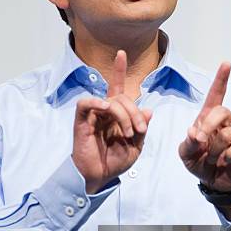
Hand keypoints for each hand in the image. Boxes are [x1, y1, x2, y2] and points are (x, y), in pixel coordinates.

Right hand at [72, 50, 151, 193]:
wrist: (99, 177)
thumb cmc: (114, 162)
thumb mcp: (135, 146)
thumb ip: (142, 128)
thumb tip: (148, 110)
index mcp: (116, 114)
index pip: (118, 87)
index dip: (119, 70)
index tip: (121, 53)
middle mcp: (104, 111)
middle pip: (122, 97)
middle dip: (135, 113)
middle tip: (138, 131)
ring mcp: (93, 115)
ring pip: (111, 101)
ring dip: (124, 115)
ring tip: (128, 133)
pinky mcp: (82, 121)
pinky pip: (87, 103)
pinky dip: (98, 103)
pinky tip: (106, 110)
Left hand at [178, 62, 230, 192]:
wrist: (215, 182)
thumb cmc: (199, 162)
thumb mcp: (186, 154)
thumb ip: (188, 142)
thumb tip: (195, 132)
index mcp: (209, 118)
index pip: (216, 95)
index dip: (221, 79)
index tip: (226, 64)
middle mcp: (226, 121)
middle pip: (222, 111)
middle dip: (209, 126)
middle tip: (201, 141)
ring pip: (229, 133)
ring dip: (216, 149)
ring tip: (214, 158)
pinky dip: (228, 155)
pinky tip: (225, 161)